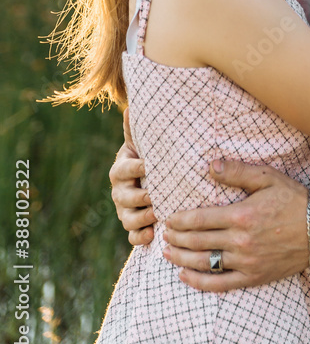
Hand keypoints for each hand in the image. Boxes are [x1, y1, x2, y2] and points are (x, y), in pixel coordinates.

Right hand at [109, 108, 156, 245]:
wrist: (146, 178)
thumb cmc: (147, 157)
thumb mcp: (141, 143)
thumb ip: (134, 129)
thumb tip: (130, 106)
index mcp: (121, 169)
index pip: (126, 169)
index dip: (137, 168)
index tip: (149, 166)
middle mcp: (119, 191)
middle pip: (125, 197)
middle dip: (140, 197)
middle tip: (155, 195)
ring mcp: (125, 211)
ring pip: (127, 219)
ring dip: (141, 218)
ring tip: (156, 215)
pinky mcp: (133, 227)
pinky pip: (132, 237)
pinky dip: (140, 238)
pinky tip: (152, 235)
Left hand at [162, 160, 309, 292]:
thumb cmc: (294, 199)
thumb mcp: (267, 178)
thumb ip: (237, 172)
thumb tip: (210, 165)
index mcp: (241, 215)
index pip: (200, 219)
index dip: (180, 220)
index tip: (169, 218)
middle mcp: (241, 241)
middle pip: (198, 241)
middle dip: (177, 238)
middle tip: (164, 234)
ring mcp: (247, 262)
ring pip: (205, 263)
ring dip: (181, 259)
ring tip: (168, 253)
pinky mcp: (254, 277)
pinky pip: (220, 284)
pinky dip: (199, 282)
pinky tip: (185, 277)